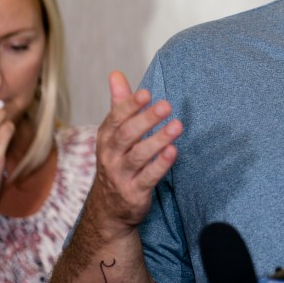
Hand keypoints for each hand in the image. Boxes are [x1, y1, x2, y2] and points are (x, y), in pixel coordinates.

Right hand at [87, 71, 181, 236]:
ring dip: (158, 139)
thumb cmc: (117, 161)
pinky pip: (148, 177)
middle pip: (127, 135)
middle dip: (146, 119)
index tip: (146, 92)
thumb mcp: (114, 134)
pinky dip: (161, 164)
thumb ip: (119, 104)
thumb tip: (116, 74)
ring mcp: (121, 175)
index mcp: (106, 138)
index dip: (130, 105)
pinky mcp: (134, 193)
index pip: (116, 118)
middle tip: (166, 105)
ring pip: (139, 155)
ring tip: (177, 126)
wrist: (109, 208)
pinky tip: (174, 152)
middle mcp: (110, 155)